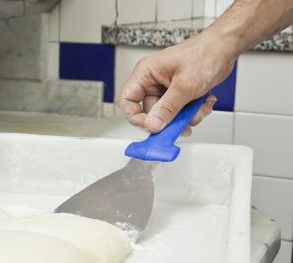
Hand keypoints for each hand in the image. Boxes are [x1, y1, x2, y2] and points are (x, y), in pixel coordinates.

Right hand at [117, 31, 234, 134]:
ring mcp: (166, 88)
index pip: (127, 100)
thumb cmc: (206, 53)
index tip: (152, 126)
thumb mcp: (185, 85)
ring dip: (185, 117)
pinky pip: (179, 111)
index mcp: (146, 73)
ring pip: (167, 115)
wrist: (226, 46)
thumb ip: (167, 108)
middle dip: (170, 120)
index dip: (135, 117)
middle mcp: (153, 81)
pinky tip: (204, 102)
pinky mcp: (178, 92)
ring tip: (200, 108)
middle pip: (150, 112)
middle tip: (183, 124)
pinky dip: (193, 112)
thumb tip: (153, 125)